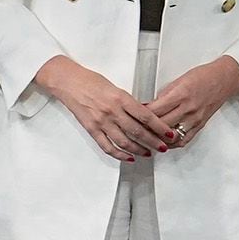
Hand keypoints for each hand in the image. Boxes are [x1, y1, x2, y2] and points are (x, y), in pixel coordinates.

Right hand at [35, 55, 176, 160]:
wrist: (69, 82)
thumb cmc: (92, 81)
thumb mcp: (116, 87)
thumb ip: (129, 102)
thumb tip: (145, 116)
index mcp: (121, 98)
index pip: (146, 116)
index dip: (160, 127)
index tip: (169, 133)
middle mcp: (113, 111)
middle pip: (138, 131)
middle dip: (153, 142)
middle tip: (163, 148)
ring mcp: (101, 122)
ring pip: (124, 141)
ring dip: (139, 150)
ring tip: (148, 154)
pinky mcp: (91, 129)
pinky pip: (107, 146)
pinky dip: (119, 155)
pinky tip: (129, 158)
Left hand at [143, 58, 238, 147]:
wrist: (224, 79)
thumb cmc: (203, 76)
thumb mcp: (179, 80)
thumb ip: (164, 95)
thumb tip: (150, 106)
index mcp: (180, 94)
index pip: (156, 110)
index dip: (142, 115)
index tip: (133, 116)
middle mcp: (188, 108)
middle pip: (161, 125)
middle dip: (147, 129)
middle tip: (136, 129)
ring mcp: (194, 119)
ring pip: (171, 136)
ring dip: (158, 139)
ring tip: (147, 138)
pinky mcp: (200, 125)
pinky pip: (184, 140)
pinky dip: (172, 143)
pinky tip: (164, 142)